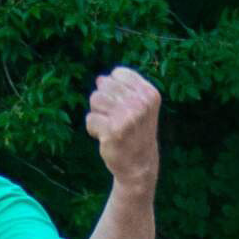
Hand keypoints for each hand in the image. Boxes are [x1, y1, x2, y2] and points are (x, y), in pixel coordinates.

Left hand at [85, 66, 160, 187]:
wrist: (139, 165)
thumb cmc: (135, 132)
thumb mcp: (139, 106)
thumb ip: (122, 89)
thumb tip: (99, 79)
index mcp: (149, 93)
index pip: (118, 73)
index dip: (112, 88)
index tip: (122, 104)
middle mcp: (140, 103)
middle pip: (104, 85)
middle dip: (103, 101)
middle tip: (114, 118)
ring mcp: (127, 116)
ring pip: (95, 99)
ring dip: (97, 114)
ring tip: (109, 126)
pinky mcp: (113, 131)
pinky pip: (90, 119)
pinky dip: (93, 129)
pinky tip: (105, 137)